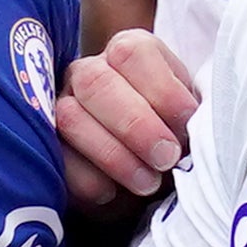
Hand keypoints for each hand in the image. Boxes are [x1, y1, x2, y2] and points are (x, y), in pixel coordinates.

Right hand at [56, 28, 198, 214]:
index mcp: (128, 53)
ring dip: (114, 156)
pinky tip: (113, 193)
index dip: (162, 90)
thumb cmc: (172, 136)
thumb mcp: (189, 118)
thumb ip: (192, 115)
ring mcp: (60, 106)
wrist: (146, 171)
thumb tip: (198, 128)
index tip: (188, 122)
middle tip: (167, 158)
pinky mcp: (48, 147)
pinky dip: (88, 180)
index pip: (132, 53)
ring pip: (70, 119)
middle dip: (136, 125)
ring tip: (148, 182)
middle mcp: (88, 72)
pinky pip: (57, 160)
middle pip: (96, 83)